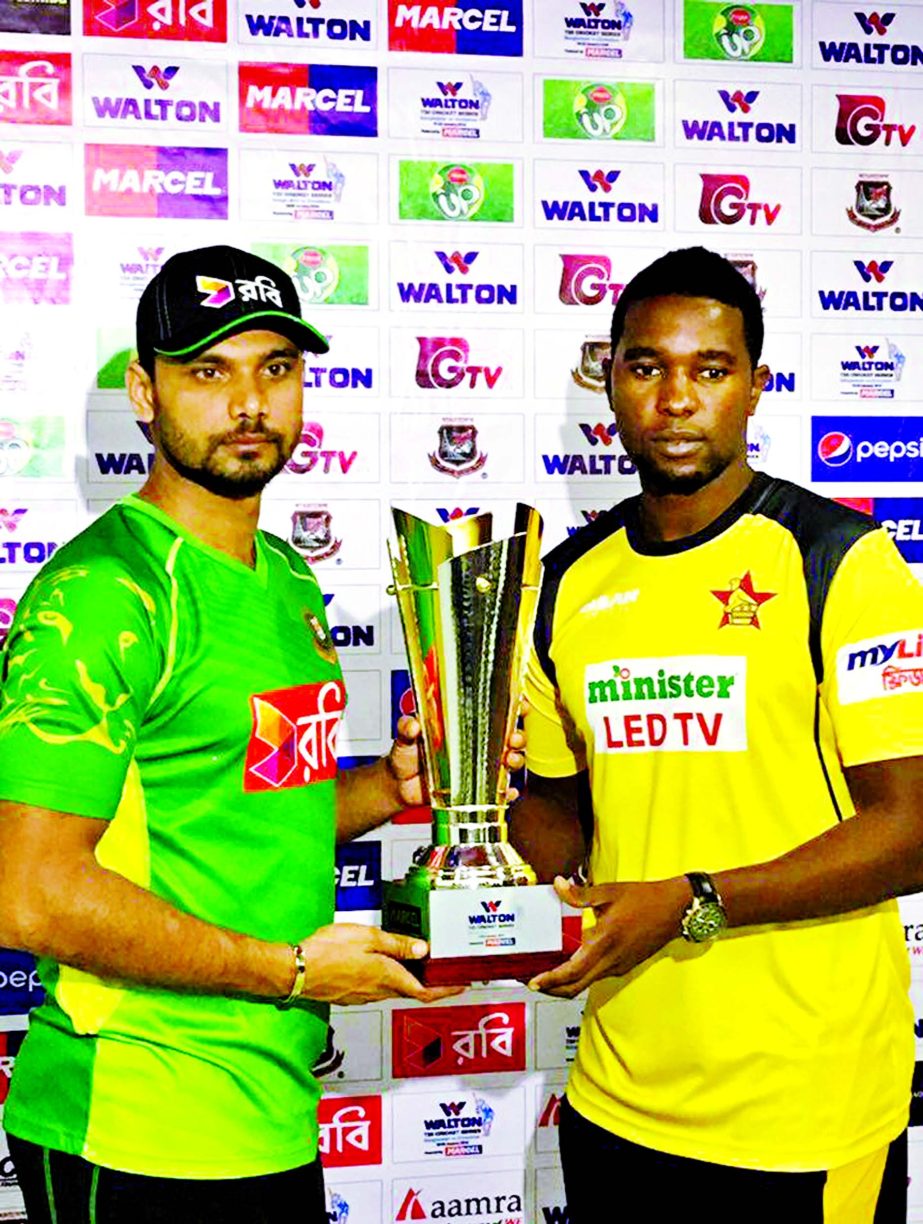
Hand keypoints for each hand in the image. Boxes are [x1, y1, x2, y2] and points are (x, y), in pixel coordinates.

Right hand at [296, 923, 462, 1004]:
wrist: (295, 971)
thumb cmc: (328, 951)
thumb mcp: (368, 937)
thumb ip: (397, 944)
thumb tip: (423, 949)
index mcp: (388, 976)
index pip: (426, 991)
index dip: (447, 989)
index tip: (462, 985)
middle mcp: (379, 992)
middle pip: (412, 991)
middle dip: (431, 983)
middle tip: (444, 970)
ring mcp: (364, 996)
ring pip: (395, 989)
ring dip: (410, 980)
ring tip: (418, 963)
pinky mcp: (350, 995)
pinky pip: (378, 988)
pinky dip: (390, 978)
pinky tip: (385, 965)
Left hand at [387, 714, 526, 807]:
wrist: (399, 786)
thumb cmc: (405, 756)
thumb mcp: (404, 738)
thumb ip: (406, 729)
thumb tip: (412, 724)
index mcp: (463, 725)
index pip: (493, 711)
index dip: (511, 706)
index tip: (519, 704)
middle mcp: (475, 745)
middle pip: (508, 737)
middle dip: (518, 736)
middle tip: (513, 739)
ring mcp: (477, 767)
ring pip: (507, 762)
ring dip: (515, 761)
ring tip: (509, 762)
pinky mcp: (475, 790)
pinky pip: (498, 792)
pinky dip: (506, 793)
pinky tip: (506, 792)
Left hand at [527, 875, 690, 997]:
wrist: (675, 909)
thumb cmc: (643, 898)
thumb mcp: (609, 892)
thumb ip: (580, 893)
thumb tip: (557, 884)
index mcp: (604, 942)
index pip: (572, 972)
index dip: (550, 980)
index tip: (534, 982)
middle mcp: (611, 960)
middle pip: (576, 986)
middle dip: (552, 989)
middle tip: (533, 982)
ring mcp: (619, 966)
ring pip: (586, 984)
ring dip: (565, 984)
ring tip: (547, 974)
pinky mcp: (624, 965)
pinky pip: (597, 976)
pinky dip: (580, 976)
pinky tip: (572, 963)